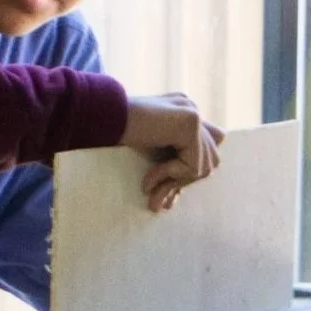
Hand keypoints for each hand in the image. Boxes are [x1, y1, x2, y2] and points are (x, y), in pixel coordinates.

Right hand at [119, 93, 224, 211]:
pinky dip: (168, 177)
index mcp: (182, 112)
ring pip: (203, 165)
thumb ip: (168, 163)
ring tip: (149, 193)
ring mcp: (192, 114)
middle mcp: (190, 109)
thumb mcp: (148, 152)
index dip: (187, 174)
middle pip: (210, 159)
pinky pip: (191, 165)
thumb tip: (172, 200)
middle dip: (183, 182)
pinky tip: (146, 181)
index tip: (167, 198)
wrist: (100, 119)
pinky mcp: (189, 122)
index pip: (206, 149)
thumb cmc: (114, 136)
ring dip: (175, 183)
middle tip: (156, 201)